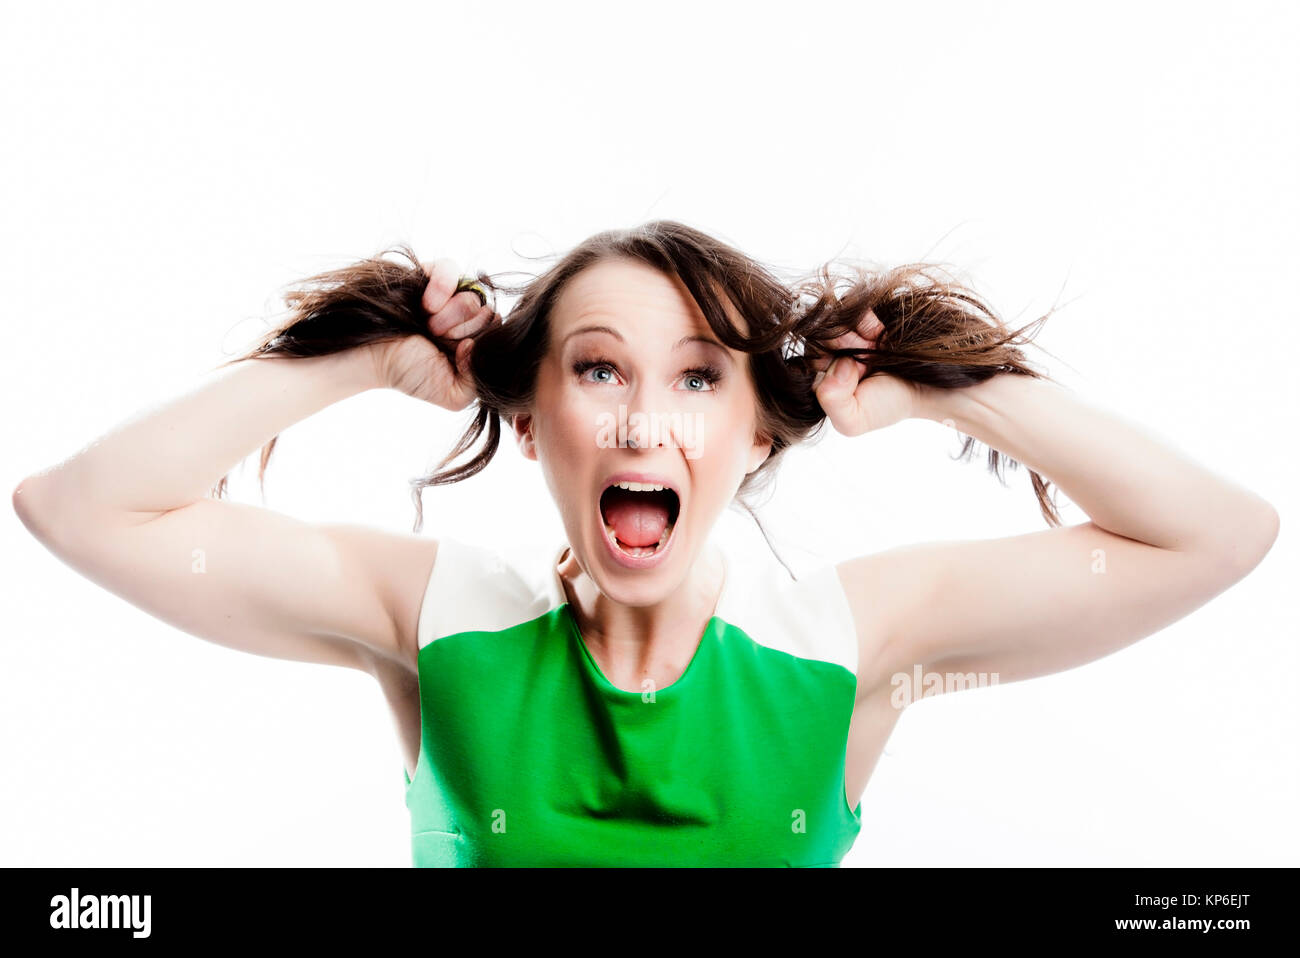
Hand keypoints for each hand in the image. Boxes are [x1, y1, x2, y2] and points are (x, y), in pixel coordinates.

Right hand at [372, 257, 495, 409]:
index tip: (454, 352)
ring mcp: (450, 295)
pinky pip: (450, 269)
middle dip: (461, 332)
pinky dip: (442, 287)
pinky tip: (427, 305)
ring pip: (472, 296)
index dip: (478, 343)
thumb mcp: (454, 395)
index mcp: (474, 340)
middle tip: (436, 340)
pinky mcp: (430, 275)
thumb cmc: (410, 374)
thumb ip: (479, 381)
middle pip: (488, 314)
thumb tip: (479, 345)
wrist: (372, 357)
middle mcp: (466, 316)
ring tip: (428, 327)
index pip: (498, 333)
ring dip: (448, 316)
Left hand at [812, 309, 919, 435]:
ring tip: (873, 349)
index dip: (824, 366)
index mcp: (817, 380)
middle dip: (839, 348)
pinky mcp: (858, 318)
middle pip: (814, 339)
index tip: (850, 372)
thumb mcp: (853, 419)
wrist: (923, 387)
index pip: (802, 364)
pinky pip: (849, 307)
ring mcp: (841, 335)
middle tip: (864, 362)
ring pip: (830, 321)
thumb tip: (834, 367)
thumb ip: (832, 402)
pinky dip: (865, 320)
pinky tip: (879, 336)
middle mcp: (825, 356)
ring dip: (853, 334)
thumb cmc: (886, 405)